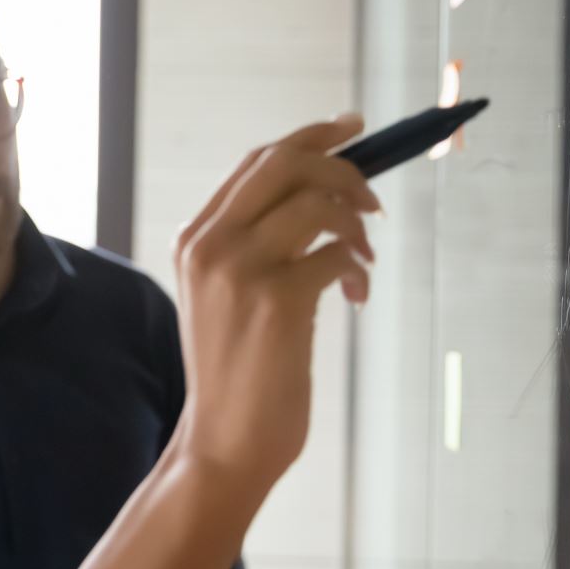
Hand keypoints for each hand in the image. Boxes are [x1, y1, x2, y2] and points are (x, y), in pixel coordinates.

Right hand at [170, 116, 379, 489]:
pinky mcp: (276, 300)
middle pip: (286, 163)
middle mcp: (210, 244)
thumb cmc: (237, 374)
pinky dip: (359, 269)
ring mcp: (239, 270)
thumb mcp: (226, 295)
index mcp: (195, 238)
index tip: (351, 127)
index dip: (310, 136)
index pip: (256, 161)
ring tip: (364, 257)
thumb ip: (255, 244)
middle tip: (374, 198)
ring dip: (357, 222)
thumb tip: (324, 195)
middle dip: (343, 167)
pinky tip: (355, 296)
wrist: (224, 441)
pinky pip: (338, 254)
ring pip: (317, 201)